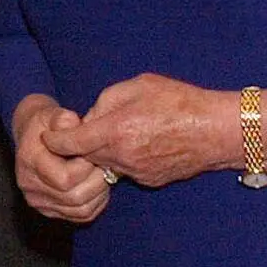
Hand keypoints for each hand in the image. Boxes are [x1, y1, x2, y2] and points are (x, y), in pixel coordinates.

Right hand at [11, 95, 111, 223]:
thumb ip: (62, 117)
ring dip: (99, 193)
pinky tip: (96, 185)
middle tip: (104, 164)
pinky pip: (82, 215)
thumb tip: (71, 121)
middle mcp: (30, 186)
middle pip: (75, 198)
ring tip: (101, 173)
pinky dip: (96, 202)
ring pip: (81, 210)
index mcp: (29, 162)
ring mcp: (39, 201)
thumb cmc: (45, 124)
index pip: (65, 179)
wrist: (34, 136)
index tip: (92, 152)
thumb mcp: (51, 113)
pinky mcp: (50, 210)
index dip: (86, 168)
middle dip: (97, 181)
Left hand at [45, 72, 235, 188]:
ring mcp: (137, 173)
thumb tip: (90, 117)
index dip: (55, 139)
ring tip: (118, 132)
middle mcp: (122, 157)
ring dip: (102, 152)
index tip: (48, 135)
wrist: (218, 131)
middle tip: (82, 129)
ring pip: (105, 165)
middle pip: (85, 157)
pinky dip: (123, 158)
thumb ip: (106, 100)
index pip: (70, 143)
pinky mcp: (151, 180)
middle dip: (79, 145)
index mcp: (115, 131)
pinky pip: (125, 170)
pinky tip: (138, 142)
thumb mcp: (137, 86)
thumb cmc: (180, 101)